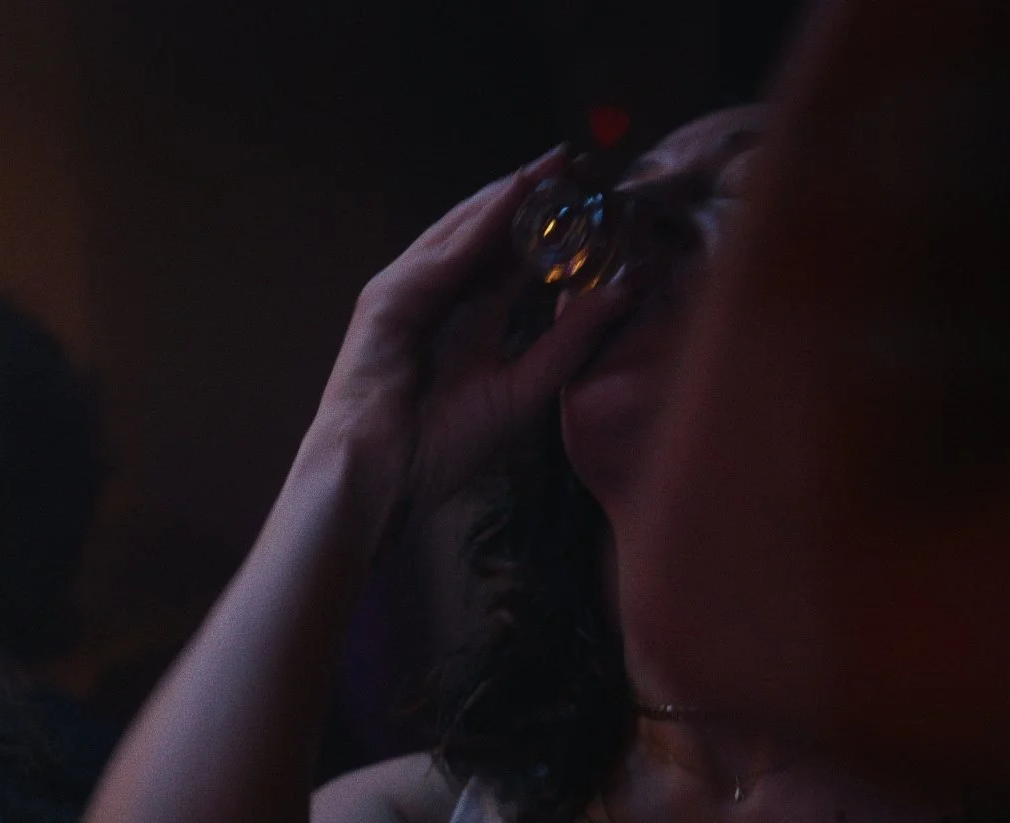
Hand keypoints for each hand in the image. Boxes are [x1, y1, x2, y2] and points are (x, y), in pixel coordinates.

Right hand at [310, 145, 637, 517]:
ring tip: (555, 165)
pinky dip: (479, 223)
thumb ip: (570, 340)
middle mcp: (440, 293)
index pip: (515, 255)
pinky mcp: (388, 296)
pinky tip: (514, 197)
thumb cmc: (444, 444)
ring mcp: (409, 289)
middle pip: (490, 229)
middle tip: (584, 161)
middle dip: (535, 195)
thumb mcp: (526, 386)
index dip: (553, 224)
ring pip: (465, 228)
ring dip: (510, 195)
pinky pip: (443, 253)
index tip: (598, 196)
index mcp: (471, 314)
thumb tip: (623, 292)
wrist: (385, 476)